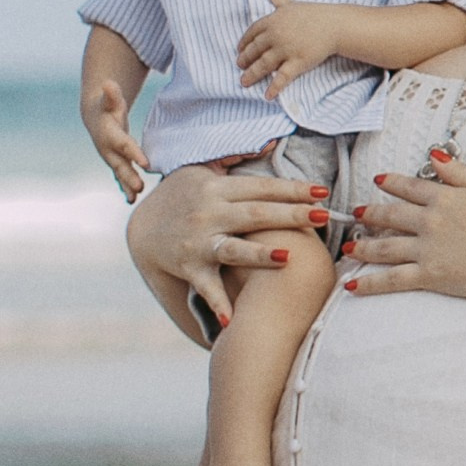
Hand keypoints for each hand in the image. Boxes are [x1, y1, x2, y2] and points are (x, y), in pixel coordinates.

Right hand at [83, 77, 148, 198]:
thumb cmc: (107, 105)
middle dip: (129, 176)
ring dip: (127, 186)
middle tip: (139, 186)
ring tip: (135, 197)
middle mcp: (108, 149)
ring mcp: (111, 157)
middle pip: (120, 164)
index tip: (144, 162)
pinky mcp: (116, 162)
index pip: (123, 144)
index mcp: (109, 133)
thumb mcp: (110, 98)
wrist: (95, 117)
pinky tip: (132, 200)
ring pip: (120, 173)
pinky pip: (121, 177)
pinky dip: (126, 188)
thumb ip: (111, 94)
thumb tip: (108, 83)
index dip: (133, 152)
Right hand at [125, 157, 332, 334]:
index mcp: (217, 188)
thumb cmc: (180, 196)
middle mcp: (209, 214)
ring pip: (233, 249)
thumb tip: (271, 143)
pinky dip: (218, 304)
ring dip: (259, 254)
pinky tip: (232, 322)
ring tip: (286, 258)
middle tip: (323, 217)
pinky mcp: (189, 267)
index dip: (292, 188)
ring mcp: (199, 242)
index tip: (322, 192)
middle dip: (291, 215)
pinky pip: (207, 287)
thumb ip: (235, 159)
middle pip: (256, 215)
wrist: (142, 228)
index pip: (261, 188)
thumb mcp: (201, 170)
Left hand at [238, 0, 347, 96]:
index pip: (252, 33)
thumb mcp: (293, 4)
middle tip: (239, 66)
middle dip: (245, 59)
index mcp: (272, 21)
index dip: (244, 42)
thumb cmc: (314, 14)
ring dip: (252, 74)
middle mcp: (275, 35)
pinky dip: (274, 87)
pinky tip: (267, 95)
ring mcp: (286, 50)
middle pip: (255, 49)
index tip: (239, 49)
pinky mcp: (297, 62)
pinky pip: (282, 77)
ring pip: (263, 64)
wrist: (334, 25)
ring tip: (244, 82)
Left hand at [341, 153, 465, 303]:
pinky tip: (352, 284)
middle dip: (371, 214)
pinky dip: (370, 282)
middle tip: (357, 215)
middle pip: (390, 216)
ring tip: (350, 247)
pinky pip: (392, 279)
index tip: (378, 180)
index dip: (392, 183)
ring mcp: (426, 248)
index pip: (409, 187)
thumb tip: (434, 155)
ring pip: (385, 247)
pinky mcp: (429, 274)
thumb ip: (458, 172)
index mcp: (444, 198)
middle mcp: (429, 221)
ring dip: (364, 246)